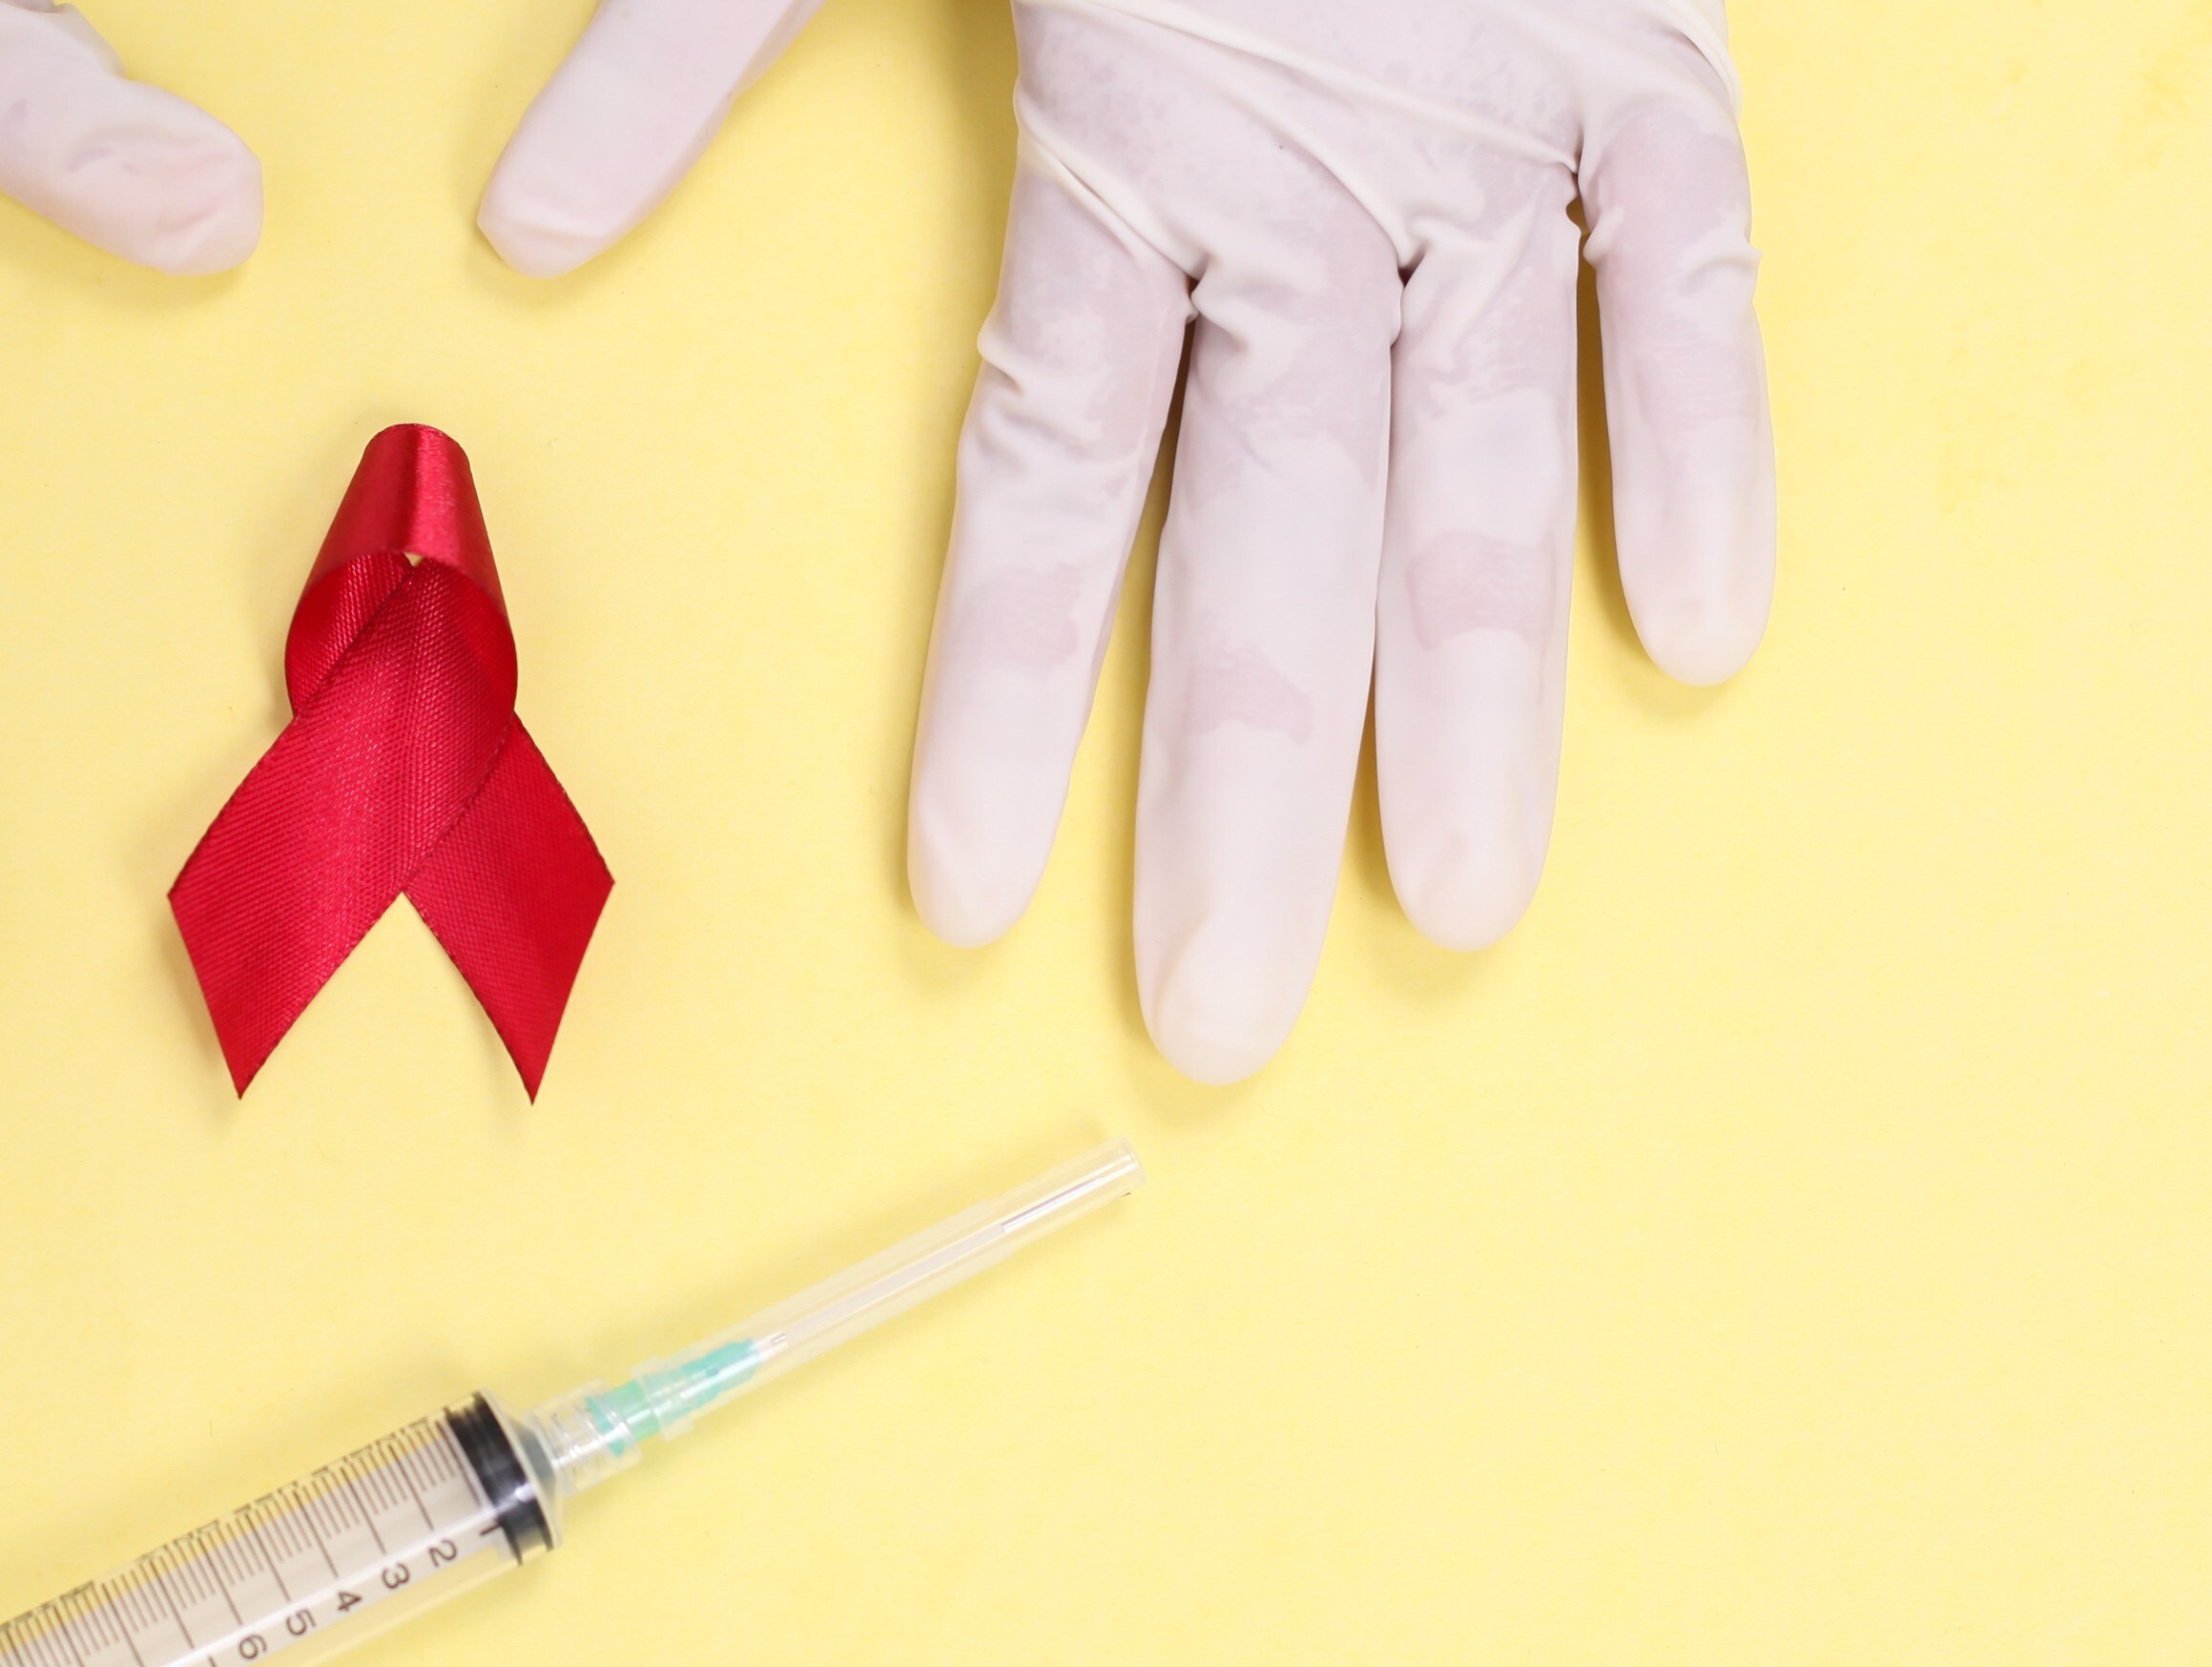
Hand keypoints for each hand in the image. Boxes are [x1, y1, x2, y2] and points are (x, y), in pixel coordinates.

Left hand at [481, 0, 1772, 1079]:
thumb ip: (682, 58)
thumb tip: (509, 237)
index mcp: (1121, 140)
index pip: (1044, 491)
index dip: (1005, 709)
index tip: (970, 902)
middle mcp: (1316, 182)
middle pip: (1267, 547)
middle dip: (1235, 802)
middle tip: (1220, 1024)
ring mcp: (1500, 134)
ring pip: (1485, 468)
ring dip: (1470, 708)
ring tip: (1453, 914)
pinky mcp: (1645, 58)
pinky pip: (1698, 281)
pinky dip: (1703, 449)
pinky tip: (1698, 648)